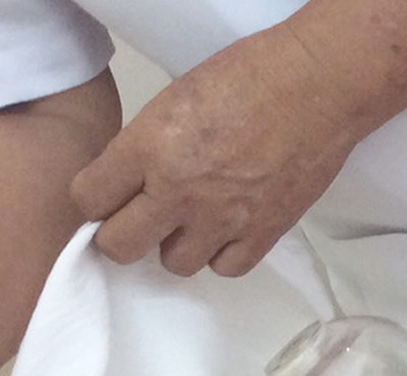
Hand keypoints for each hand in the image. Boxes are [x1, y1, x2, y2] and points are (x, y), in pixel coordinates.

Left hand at [71, 27, 362, 276]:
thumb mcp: (176, 99)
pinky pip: (225, 267)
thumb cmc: (252, 77)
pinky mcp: (262, 234)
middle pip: (120, 246)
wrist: (318, 88)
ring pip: (175, 263)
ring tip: (194, 220)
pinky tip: (228, 230)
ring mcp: (223, 219)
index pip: (88, 197)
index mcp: (150, 146)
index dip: (94, 197)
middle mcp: (179, 191)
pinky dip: (222, 253)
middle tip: (139, 219)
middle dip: (122, 234)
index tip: (106, 195)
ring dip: (178, 244)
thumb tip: (135, 180)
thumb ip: (147, 145)